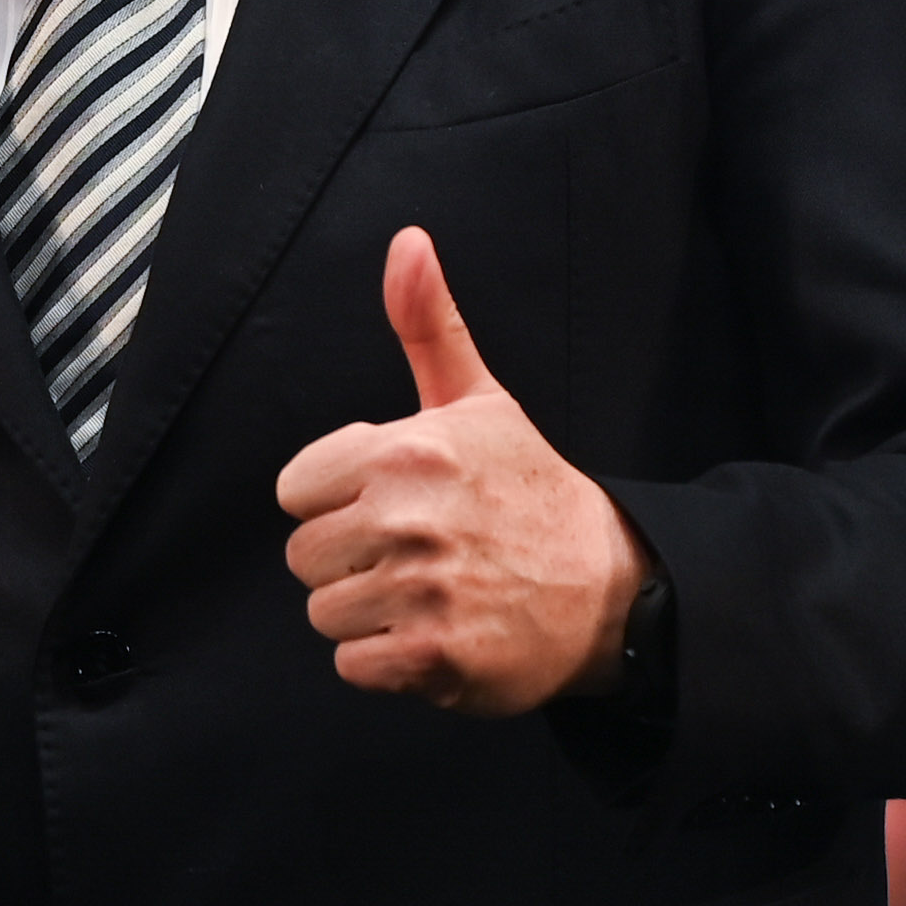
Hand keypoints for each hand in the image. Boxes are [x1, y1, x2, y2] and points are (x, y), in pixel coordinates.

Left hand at [274, 228, 644, 714]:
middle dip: (350, 560)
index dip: (336, 501)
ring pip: (325, 613)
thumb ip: (429, 324)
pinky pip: (353, 664)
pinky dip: (386, 661)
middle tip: (416, 554)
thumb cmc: (530, 492)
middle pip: (304, 557)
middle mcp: (410, 518)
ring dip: (369, 613)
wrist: (610, 587)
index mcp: (407, 452)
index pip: (295, 491)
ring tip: (428, 593)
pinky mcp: (433, 655)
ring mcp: (422, 590)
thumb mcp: (479, 401)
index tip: (391, 504)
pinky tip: (434, 632)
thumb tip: (407, 242)